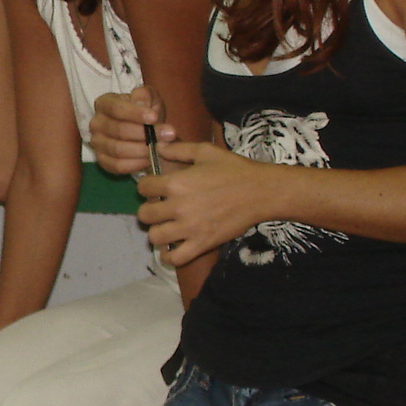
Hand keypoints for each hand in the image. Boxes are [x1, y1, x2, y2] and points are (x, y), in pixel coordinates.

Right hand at [91, 87, 167, 174]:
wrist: (148, 133)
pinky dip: (135, 164)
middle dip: (145, 133)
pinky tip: (149, 159)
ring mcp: (97, 143)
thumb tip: (141, 103)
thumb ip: (145, 96)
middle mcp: (96, 123)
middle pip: (118, 130)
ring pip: (117, 149)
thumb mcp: (151, 99)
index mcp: (104, 103)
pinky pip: (117, 165)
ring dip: (142, 150)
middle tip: (167, 135)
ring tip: (160, 148)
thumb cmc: (147, 113)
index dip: (135, 113)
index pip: (116, 108)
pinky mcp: (102, 160)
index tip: (154, 118)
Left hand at [135, 140, 280, 265]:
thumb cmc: (234, 169)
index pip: (143, 188)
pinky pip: (175, 258)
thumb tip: (159, 146)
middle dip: (150, 210)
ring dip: (158, 232)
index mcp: (176, 183)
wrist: (262, 191)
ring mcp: (189, 228)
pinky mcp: (202, 244)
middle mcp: (178, 207)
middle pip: (145, 215)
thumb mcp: (205, 152)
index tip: (156, 188)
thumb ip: (179, 149)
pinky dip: (168, 257)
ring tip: (167, 227)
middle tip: (161, 208)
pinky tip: (171, 248)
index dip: (147, 187)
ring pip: (155, 237)